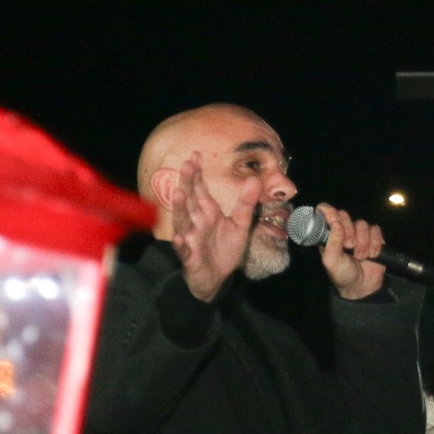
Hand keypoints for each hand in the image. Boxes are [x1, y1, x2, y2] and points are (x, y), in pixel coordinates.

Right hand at [163, 153, 254, 301]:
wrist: (218, 278)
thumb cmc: (225, 250)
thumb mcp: (240, 225)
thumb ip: (246, 204)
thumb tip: (255, 179)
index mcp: (207, 212)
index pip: (199, 189)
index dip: (196, 173)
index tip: (195, 155)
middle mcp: (195, 222)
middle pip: (189, 199)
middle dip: (187, 183)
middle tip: (186, 165)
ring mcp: (190, 239)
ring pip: (182, 221)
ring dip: (179, 209)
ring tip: (179, 194)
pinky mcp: (189, 257)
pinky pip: (184, 251)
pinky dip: (180, 245)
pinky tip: (179, 238)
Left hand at [316, 202, 386, 299]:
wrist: (362, 287)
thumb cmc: (342, 274)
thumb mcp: (331, 261)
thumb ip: (332, 242)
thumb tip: (336, 223)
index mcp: (328, 234)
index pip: (325, 212)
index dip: (329, 212)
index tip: (334, 221)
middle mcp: (342, 230)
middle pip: (344, 214)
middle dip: (348, 232)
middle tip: (348, 247)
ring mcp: (359, 233)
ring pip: (362, 223)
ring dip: (362, 242)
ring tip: (360, 256)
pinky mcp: (374, 237)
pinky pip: (376, 230)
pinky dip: (374, 244)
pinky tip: (371, 255)